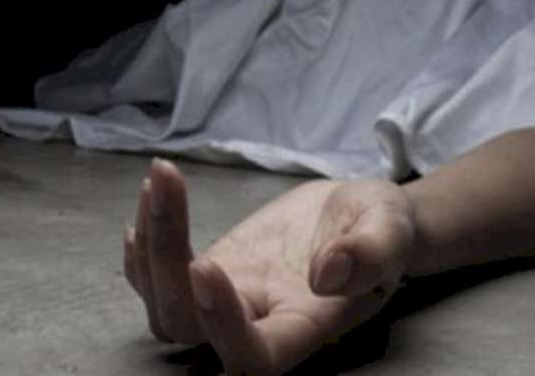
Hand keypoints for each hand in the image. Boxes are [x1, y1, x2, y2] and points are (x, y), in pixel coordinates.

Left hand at [123, 159, 415, 374]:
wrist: (355, 215)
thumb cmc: (381, 225)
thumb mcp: (390, 228)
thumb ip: (371, 252)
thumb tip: (328, 275)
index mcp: (306, 325)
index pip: (255, 355)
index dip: (224, 326)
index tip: (209, 265)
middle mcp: (258, 323)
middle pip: (187, 328)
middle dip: (164, 266)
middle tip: (168, 188)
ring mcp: (229, 298)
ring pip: (164, 305)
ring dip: (150, 246)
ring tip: (161, 179)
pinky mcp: (214, 269)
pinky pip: (160, 277)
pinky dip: (143, 246)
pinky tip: (150, 200)